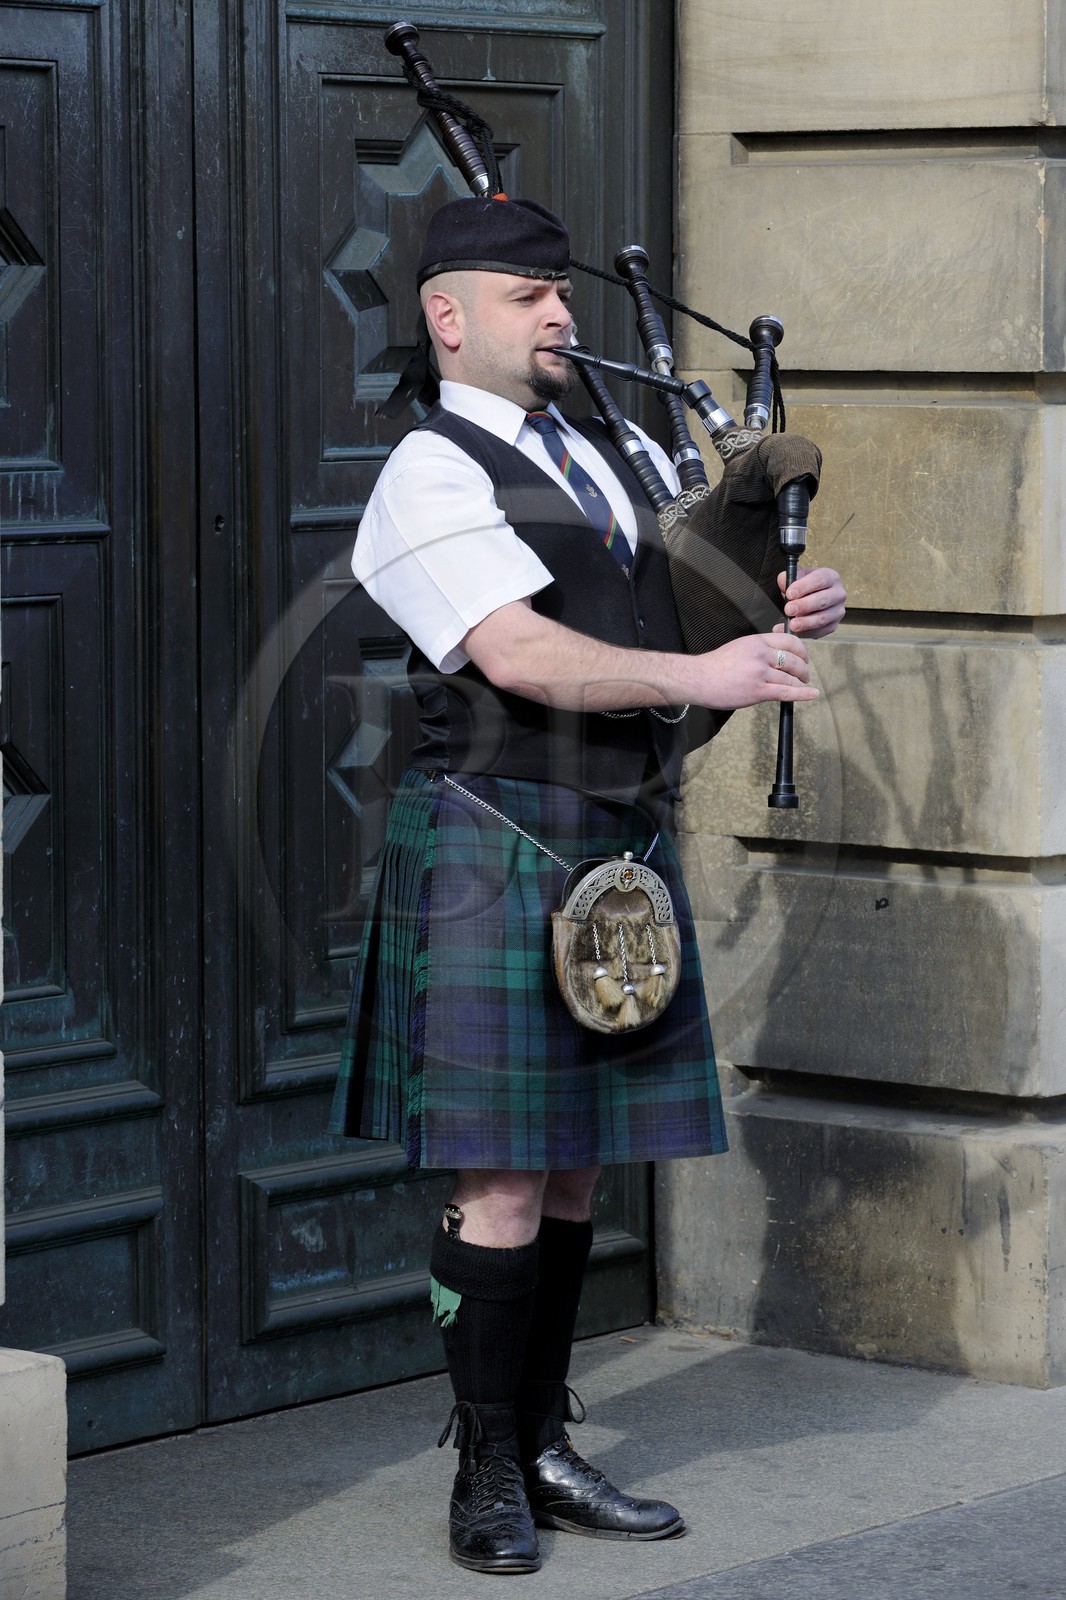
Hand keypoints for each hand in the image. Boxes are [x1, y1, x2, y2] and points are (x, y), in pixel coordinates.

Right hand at [696, 633, 816, 710]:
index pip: (789, 641)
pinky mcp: (758, 691)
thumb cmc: (715, 665)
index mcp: (757, 641)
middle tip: (804, 674)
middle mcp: (761, 654)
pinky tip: (812, 694)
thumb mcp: (740, 647)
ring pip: (791, 678)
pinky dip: (803, 694)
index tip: (804, 657)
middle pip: (794, 660)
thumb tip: (777, 653)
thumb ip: (759, 648)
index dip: (802, 650)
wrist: (698, 678)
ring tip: (803, 685)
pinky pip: (786, 692)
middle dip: (803, 669)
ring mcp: (760, 673)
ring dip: (801, 682)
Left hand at [776, 565, 845, 637]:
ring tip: (792, 625)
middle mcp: (838, 594)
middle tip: (789, 609)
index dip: (804, 587)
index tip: (790, 594)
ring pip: (823, 618)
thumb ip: (789, 578)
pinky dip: (806, 633)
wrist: (811, 599)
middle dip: (804, 606)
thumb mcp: (797, 578)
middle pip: (823, 600)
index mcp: (830, 577)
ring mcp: (838, 611)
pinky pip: (820, 631)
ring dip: (806, 622)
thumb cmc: (805, 587)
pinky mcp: (833, 625)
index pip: (819, 580)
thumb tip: (783, 580)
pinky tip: (794, 633)